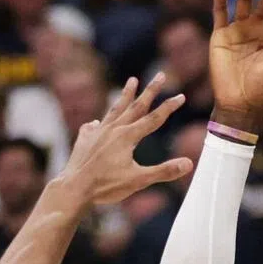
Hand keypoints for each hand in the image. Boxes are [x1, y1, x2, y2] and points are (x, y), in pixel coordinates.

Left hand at [59, 74, 189, 206]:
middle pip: (136, 106)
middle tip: (160, 75)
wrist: (73, 188)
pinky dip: (96, 123)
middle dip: (150, 90)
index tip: (181, 96)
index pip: (154, 118)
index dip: (169, 107)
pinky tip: (95, 123)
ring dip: (125, 95)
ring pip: (115, 110)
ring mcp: (97, 133)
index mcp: (128, 136)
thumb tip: (189, 164)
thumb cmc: (106, 186)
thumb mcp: (139, 180)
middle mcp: (113, 129)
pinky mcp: (84, 140)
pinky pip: (91, 127)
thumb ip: (164, 171)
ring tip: (132, 81)